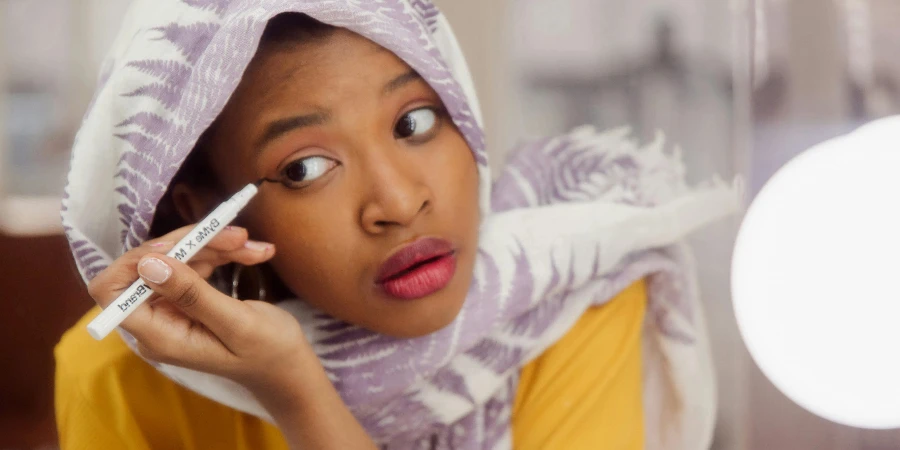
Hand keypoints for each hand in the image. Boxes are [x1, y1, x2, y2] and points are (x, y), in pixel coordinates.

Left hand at [86, 225, 309, 391]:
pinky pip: (194, 263)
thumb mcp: (236, 323)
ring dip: (215, 245)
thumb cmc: (267, 352)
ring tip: (255, 247)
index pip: (112, 291)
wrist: (286, 366)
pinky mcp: (187, 298)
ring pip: (176, 258)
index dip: (133, 261)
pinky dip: (223, 253)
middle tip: (236, 235)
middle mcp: (157, 321)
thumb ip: (192, 294)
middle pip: (149, 265)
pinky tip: (256, 254)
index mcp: (158, 335)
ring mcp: (171, 309)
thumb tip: (148, 263)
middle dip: (191, 244)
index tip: (174, 246)